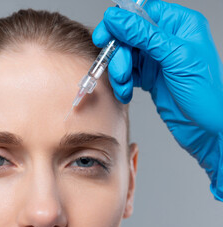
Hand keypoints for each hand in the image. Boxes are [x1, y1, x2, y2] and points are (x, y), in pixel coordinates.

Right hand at [92, 0, 222, 199]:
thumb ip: (143, 35)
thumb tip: (116, 17)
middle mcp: (167, 39)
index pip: (143, 12)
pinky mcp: (150, 77)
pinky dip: (122, 83)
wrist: (207, 130)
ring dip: (119, 71)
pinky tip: (126, 93)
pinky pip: (127, 73)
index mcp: (181, 25)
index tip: (105, 35)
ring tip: (124, 85)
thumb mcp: (173, 58)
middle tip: (119, 70)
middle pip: (129, 35)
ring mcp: (157, 59)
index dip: (121, 22)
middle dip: (120, 53)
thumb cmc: (204, 94)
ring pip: (125, 55)